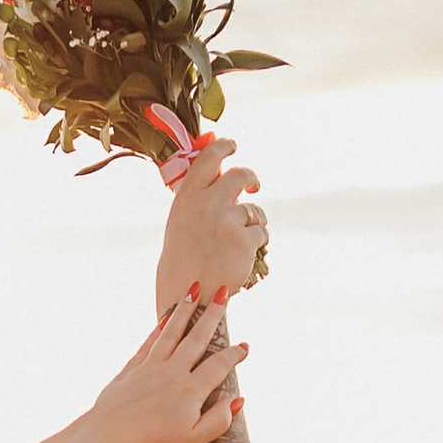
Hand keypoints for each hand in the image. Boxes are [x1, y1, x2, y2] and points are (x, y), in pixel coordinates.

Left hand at [82, 295, 244, 442]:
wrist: (106, 439)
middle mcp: (173, 372)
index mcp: (191, 391)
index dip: (235, 355)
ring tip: (194, 290)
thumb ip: (218, 421)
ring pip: (172, 332)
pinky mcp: (132, 369)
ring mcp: (150, 367)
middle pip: (197, 337)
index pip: (219, 365)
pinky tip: (166, 317)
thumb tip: (238, 400)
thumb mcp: (191, 442)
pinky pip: (149, 342)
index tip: (245, 346)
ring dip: (185, 310)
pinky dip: (159, 328)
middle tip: (224, 291)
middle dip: (213, 314)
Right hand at [155, 136, 265, 311]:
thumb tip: (219, 168)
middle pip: (240, 176)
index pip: (209, 158)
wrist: (187, 297)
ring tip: (237, 242)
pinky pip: (261, 232)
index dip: (223, 147)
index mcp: (187, 197)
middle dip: (251, 178)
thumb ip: (198, 195)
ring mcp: (227, 221)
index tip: (232, 145)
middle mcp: (207, 203)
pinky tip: (242, 256)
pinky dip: (256, 243)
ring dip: (253, 222)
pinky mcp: (245, 240)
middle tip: (254, 185)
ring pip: (254, 210)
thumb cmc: (182, 261)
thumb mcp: (181, 221)